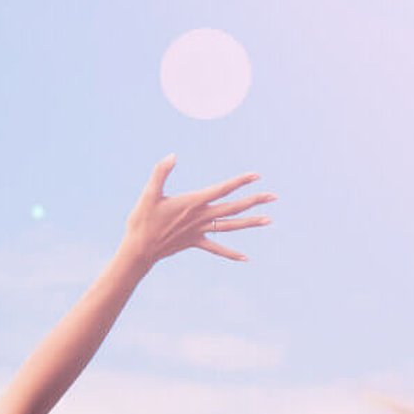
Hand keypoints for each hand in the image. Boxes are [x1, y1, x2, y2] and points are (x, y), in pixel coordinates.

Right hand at [119, 154, 275, 268]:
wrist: (139, 250)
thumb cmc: (142, 221)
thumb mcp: (148, 194)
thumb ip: (160, 173)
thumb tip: (172, 155)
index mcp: (193, 203)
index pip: (222, 189)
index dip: (240, 182)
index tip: (256, 175)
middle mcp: (200, 218)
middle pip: (233, 208)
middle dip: (254, 201)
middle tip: (274, 197)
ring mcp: (199, 231)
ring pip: (230, 226)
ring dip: (250, 222)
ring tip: (269, 220)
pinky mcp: (194, 242)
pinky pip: (216, 248)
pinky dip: (231, 253)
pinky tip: (245, 258)